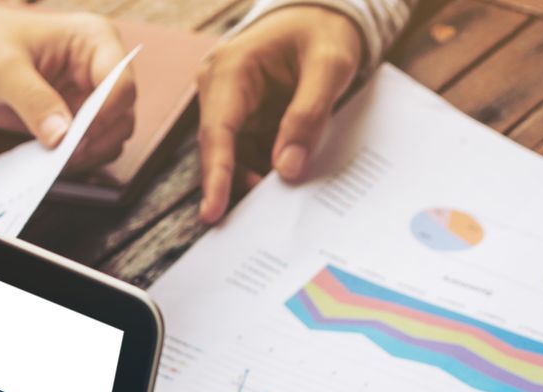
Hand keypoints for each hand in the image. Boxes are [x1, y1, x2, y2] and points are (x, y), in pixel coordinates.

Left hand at [0, 2, 136, 172]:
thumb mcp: (2, 68)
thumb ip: (34, 101)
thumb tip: (62, 137)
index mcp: (92, 40)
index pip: (120, 84)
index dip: (104, 116)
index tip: (75, 139)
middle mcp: (95, 69)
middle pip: (121, 115)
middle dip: (96, 140)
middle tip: (62, 156)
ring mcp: (82, 96)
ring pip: (109, 136)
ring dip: (88, 154)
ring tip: (52, 160)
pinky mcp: (66, 119)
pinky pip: (84, 148)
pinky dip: (73, 160)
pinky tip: (47, 161)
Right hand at [197, 6, 363, 222]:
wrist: (323, 14)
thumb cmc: (324, 31)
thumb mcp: (330, 67)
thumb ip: (308, 116)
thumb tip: (288, 168)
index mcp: (230, 69)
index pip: (217, 132)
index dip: (215, 175)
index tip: (213, 212)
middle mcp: (218, 87)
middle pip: (220, 148)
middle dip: (237, 183)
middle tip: (261, 220)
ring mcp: (228, 102)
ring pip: (234, 153)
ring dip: (255, 177)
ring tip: (280, 200)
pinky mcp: (243, 114)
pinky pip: (248, 148)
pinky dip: (264, 166)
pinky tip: (283, 178)